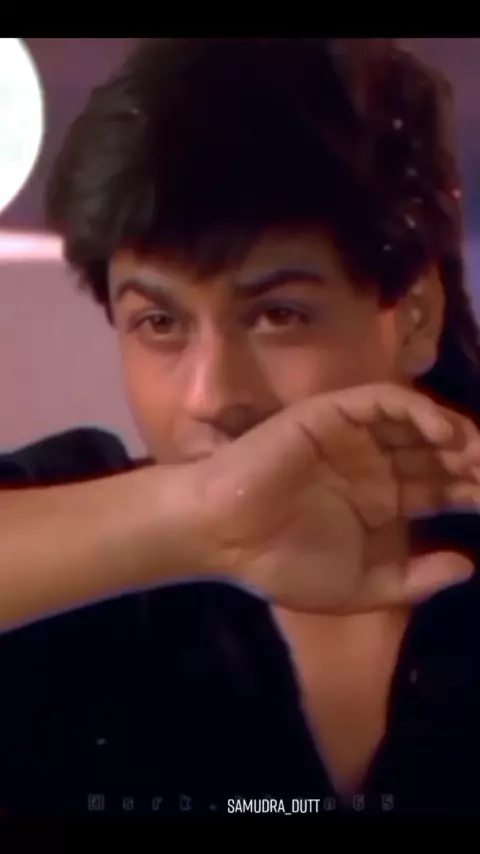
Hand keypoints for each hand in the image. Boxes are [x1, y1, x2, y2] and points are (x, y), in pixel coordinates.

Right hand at [196, 383, 479, 613]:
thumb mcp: (359, 587)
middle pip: (438, 453)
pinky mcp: (332, 414)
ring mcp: (354, 437)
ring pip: (418, 423)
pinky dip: (417, 410)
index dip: (474, 492)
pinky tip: (444, 433)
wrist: (224, 537)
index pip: (441, 488)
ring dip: (455, 434)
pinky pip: (383, 402)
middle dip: (474, 463)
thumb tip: (467, 567)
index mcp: (382, 502)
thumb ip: (413, 580)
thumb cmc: (282, 563)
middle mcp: (375, 463)